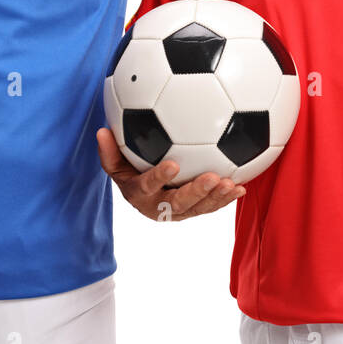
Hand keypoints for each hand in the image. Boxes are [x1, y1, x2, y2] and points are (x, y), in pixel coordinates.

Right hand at [96, 128, 243, 220]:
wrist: (139, 192)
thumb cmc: (128, 170)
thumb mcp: (114, 163)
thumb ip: (109, 150)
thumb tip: (101, 131)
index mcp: (139, 194)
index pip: (147, 186)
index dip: (159, 178)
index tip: (173, 164)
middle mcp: (159, 207)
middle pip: (178, 203)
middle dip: (196, 192)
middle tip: (212, 178)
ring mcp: (178, 212)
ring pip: (198, 209)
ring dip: (215, 197)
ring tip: (231, 184)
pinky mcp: (193, 210)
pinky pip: (210, 207)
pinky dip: (226, 199)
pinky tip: (241, 187)